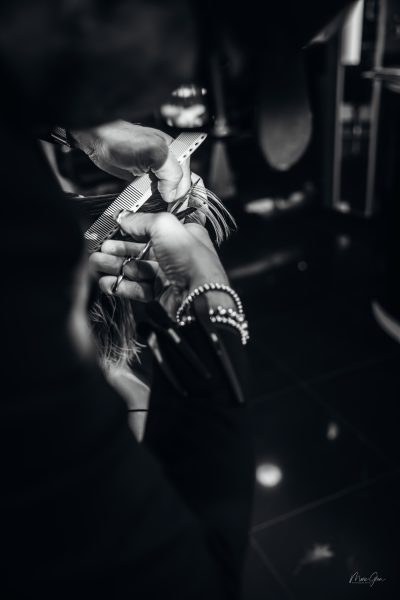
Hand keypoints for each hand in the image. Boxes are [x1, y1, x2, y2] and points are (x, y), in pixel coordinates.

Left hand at [71, 121, 190, 202]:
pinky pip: (153, 194)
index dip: (180, 193)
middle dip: (171, 198)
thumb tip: (173, 194)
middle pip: (178, 188)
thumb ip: (170, 172)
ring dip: (160, 201)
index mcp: (178, 153)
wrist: (100, 141)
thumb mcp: (154, 153)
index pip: (188, 179)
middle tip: (161, 204)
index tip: (170, 202)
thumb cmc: (123, 140)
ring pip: (166, 193)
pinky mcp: (145, 178)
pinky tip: (145, 202)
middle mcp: (169, 162)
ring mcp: (157, 171)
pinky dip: (150, 200)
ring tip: (153, 203)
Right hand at [89, 212, 229, 315]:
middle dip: (117, 250)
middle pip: (140, 249)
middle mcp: (176, 254)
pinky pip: (138, 288)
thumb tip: (123, 217)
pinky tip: (107, 282)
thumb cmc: (191, 259)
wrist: (199, 297)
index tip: (112, 228)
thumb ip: (141, 220)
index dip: (132, 228)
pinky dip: (121, 285)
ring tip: (96, 264)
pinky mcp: (162, 294)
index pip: (152, 227)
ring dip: (115, 267)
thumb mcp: (165, 226)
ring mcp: (169, 275)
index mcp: (182, 234)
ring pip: (136, 269)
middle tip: (99, 250)